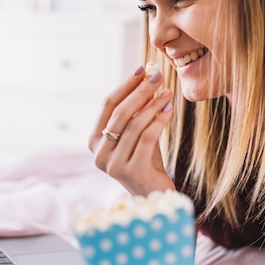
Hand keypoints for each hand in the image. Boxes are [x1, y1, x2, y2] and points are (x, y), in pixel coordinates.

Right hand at [88, 66, 175, 195]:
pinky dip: (159, 120)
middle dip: (140, 91)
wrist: (155, 195)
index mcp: (95, 141)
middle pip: (120, 113)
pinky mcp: (132, 171)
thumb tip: (146, 77)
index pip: (107, 105)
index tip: (142, 69)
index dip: (125, 85)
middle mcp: (99, 154)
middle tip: (158, 76)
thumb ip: (138, 111)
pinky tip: (169, 109)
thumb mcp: (138, 133)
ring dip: (152, 105)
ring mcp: (113, 165)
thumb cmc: (147, 161)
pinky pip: (147, 138)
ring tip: (167, 92)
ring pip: (134, 125)